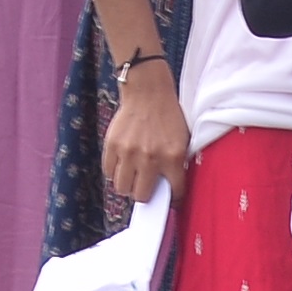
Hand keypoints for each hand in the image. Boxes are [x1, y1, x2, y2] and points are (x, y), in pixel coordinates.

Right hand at [102, 59, 192, 203]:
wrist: (148, 92)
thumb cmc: (168, 116)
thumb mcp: (183, 139)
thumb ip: (176, 164)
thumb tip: (170, 189)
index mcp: (173, 157)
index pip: (174, 192)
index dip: (173, 198)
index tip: (170, 198)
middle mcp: (150, 158)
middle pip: (141, 196)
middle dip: (145, 194)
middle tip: (146, 186)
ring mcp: (129, 153)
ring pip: (122, 188)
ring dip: (127, 185)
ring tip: (133, 176)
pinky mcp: (112, 145)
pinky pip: (109, 172)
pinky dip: (114, 172)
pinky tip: (122, 163)